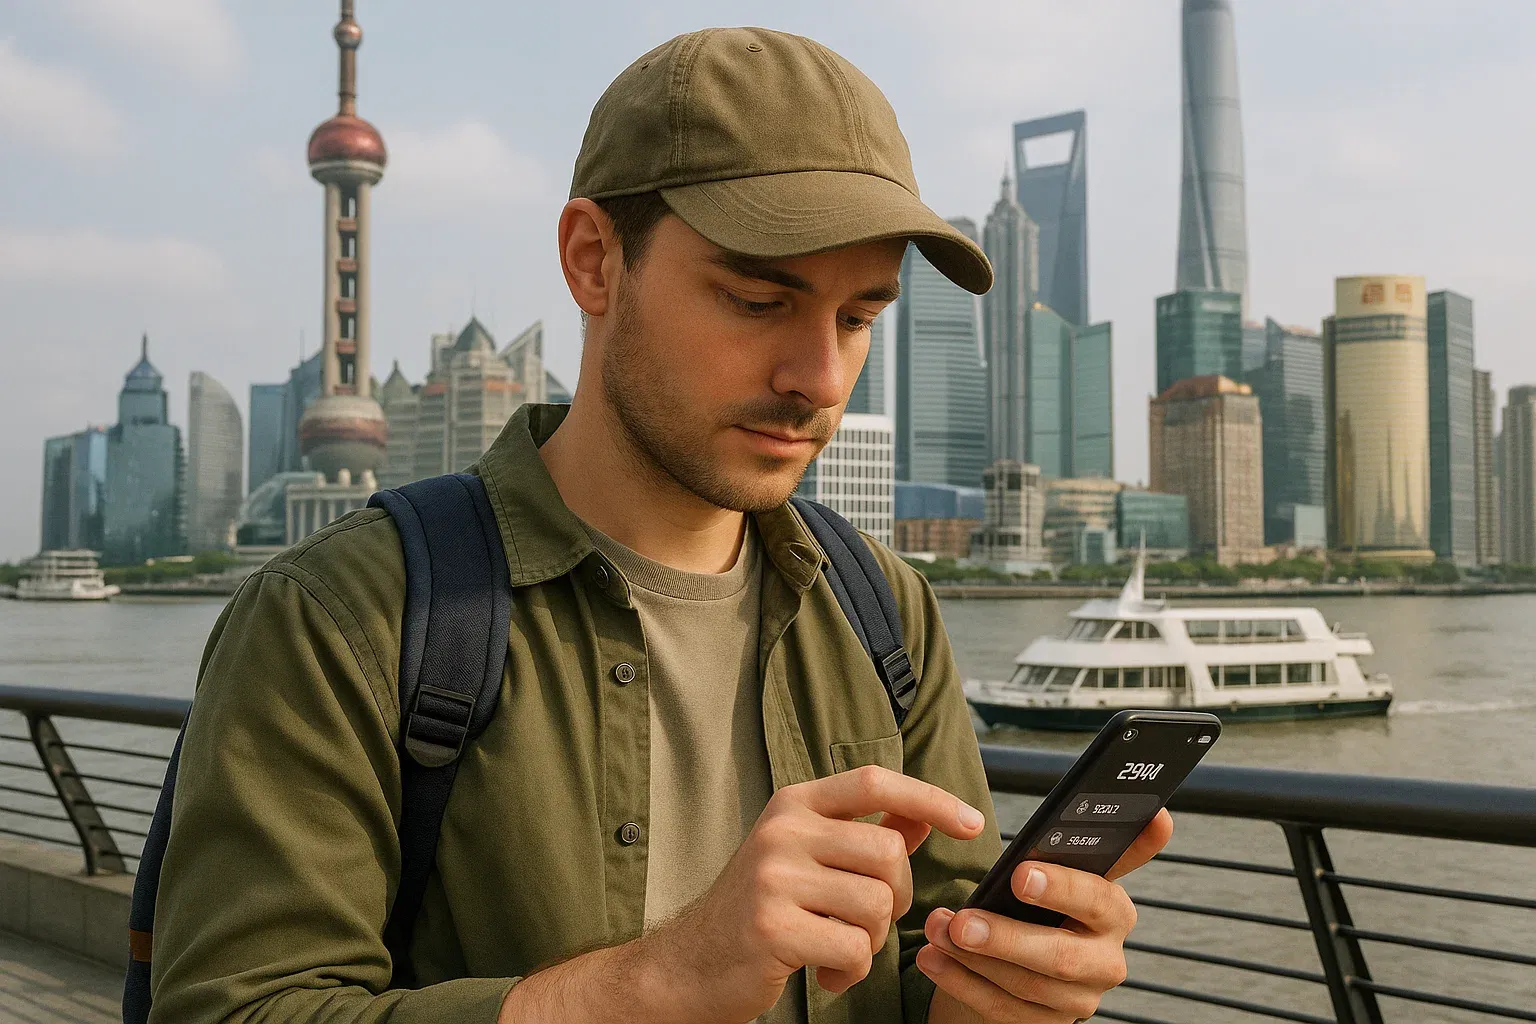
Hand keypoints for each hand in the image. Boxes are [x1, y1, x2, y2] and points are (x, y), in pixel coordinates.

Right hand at [643, 765, 987, 1022]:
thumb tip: (924, 817)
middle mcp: (782, 830)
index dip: (931, 798)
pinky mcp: (771, 927)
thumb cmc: (759, 909)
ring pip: (875, 904)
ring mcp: (773, 877)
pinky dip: (850, 972)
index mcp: (793, 804)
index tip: (974, 823)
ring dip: (869, 940)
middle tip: (867, 921)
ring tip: (836, 947)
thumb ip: (864, 834)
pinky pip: (852, 949)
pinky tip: (824, 972)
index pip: (874, 781)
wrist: (691, 963)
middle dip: (895, 897)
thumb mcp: (807, 858)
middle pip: (887, 852)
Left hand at [918, 809, 1173, 1022]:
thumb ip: (1069, 845)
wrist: (1018, 959)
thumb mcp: (1050, 871)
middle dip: (1006, 936)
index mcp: (1113, 910)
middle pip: (1061, 954)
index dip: (1063, 885)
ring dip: (973, 958)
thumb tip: (1129, 807)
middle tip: (962, 919)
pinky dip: (962, 982)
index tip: (1020, 873)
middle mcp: (1106, 958)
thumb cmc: (1035, 904)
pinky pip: (1003, 1008)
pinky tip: (933, 958)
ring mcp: (1080, 998)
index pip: (1098, 895)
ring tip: (936, 930)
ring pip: (1027, 984)